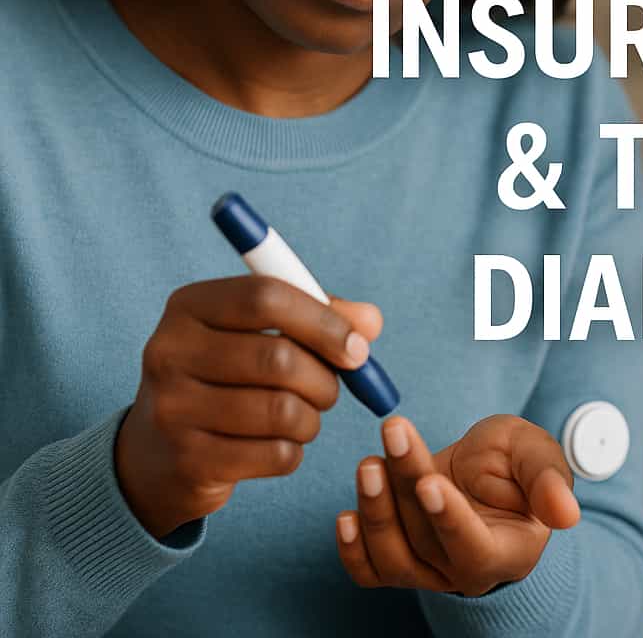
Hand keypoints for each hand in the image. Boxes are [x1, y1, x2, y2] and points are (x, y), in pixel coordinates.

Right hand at [115, 276, 381, 538]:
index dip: (323, 321)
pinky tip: (278, 445)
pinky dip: (294, 451)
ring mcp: (172, 408)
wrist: (157, 453)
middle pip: (278, 357)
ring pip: (282, 411)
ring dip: (312, 417)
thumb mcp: (261, 332)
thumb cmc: (228, 376)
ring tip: (304, 416)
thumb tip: (370, 322)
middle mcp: (169, 351)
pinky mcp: (187, 461)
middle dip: (324, 378)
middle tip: (331, 388)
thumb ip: (320, 315)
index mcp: (189, 306)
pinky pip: (275, 454)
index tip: (357, 346)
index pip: (266, 297)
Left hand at [335, 414, 579, 596]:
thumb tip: (566, 514)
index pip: (473, 548)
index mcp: (507, 550)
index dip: (449, 519)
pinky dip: (353, 550)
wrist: (485, 475)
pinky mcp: (399, 562)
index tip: (429, 482)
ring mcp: (428, 571)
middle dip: (405, 484)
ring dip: (376, 509)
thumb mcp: (537, 455)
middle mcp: (465, 571)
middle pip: (427, 539)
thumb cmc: (515, 465)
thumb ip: (549, 480)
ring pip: (394, 557)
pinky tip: (345, 516)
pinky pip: (369, 572)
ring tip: (370, 462)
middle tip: (394, 433)